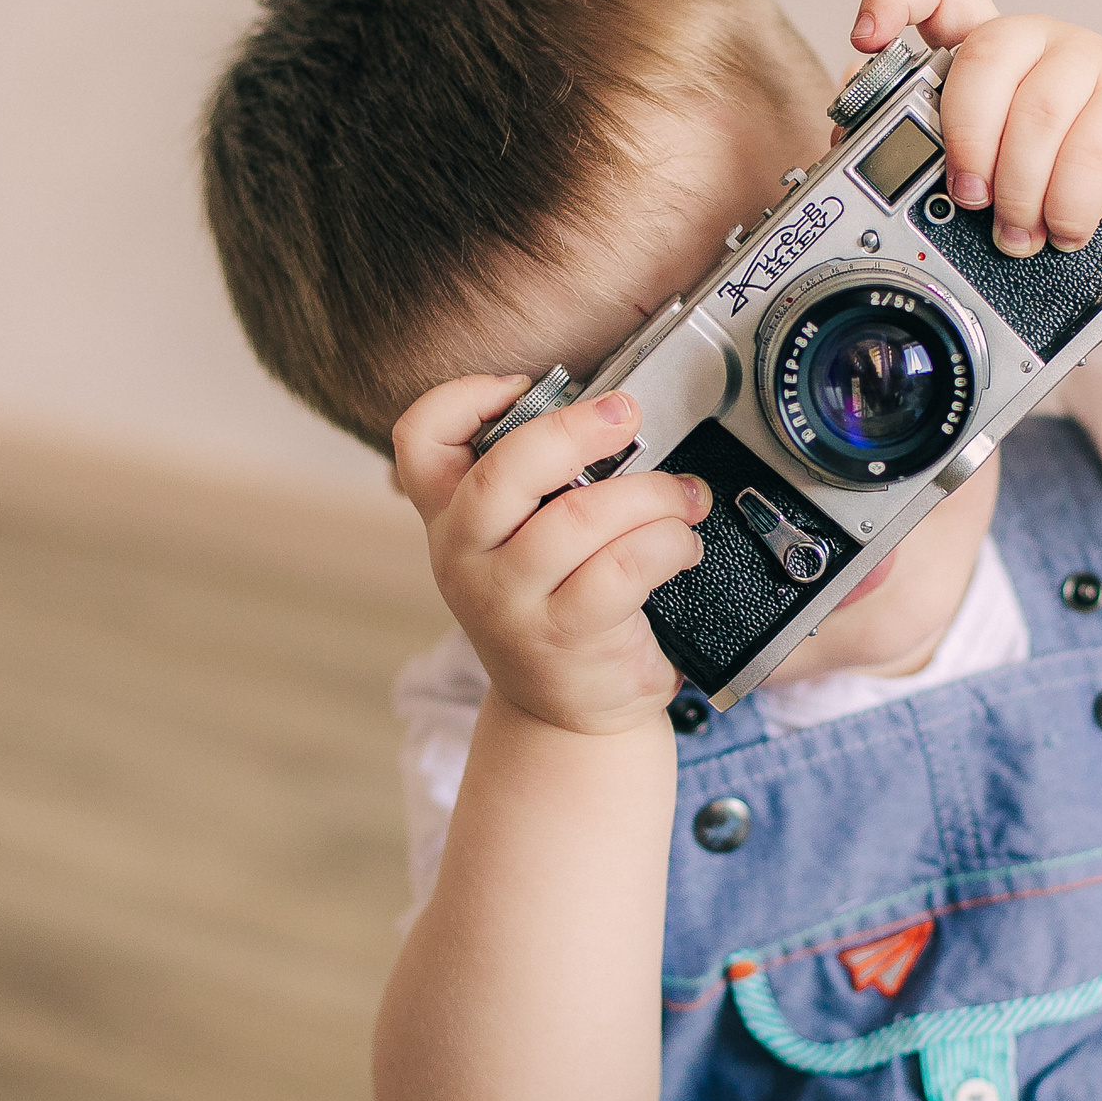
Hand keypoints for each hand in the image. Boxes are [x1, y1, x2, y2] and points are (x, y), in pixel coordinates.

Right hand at [391, 377, 711, 735]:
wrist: (567, 714)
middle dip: (575, 430)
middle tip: (627, 414)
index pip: (418, 440)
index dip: (464, 397)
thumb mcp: (518, 542)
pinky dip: (668, 543)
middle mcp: (463, 556)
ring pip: (580, 518)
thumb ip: (537, 482)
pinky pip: (624, 567)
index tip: (524, 386)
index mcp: (449, 517)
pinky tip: (682, 546)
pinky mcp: (565, 634)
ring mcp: (509, 600)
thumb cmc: (553, 606)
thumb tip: (608, 412)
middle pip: (502, 472)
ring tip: (683, 497)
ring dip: (650, 494)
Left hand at [852, 0, 1101, 260]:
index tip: (866, 37)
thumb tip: (850, 136)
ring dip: (1018, 191)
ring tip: (1018, 235)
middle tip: (969, 197)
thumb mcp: (988, 165)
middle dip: (965, 142)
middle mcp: (1039, 45)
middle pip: (980, 63)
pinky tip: (1065, 231)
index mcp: (991, 52)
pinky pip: (1088, 153)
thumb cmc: (1064, 182)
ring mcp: (1092, 66)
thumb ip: (925, 146)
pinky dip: (1067, 208)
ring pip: (1034, 115)